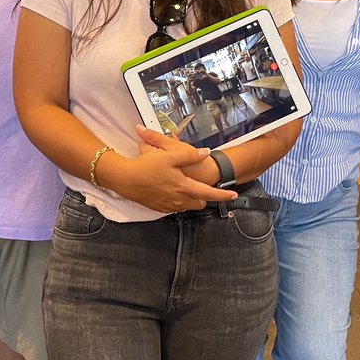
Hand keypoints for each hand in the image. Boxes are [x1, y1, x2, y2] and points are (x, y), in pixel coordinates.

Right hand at [103, 125, 234, 213]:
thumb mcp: (169, 156)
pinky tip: (170, 189)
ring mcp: (168, 206)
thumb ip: (190, 155)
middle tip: (202, 186)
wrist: (125, 179)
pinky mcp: (159, 208)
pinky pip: (174, 206)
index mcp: (184, 187)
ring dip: (190, 198)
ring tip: (184, 185)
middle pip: (199, 203)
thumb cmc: (146, 167)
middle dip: (204, 197)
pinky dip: (177, 200)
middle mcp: (178, 200)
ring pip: (187, 206)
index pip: (209, 194)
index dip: (223, 195)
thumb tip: (206, 152)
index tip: (234, 194)